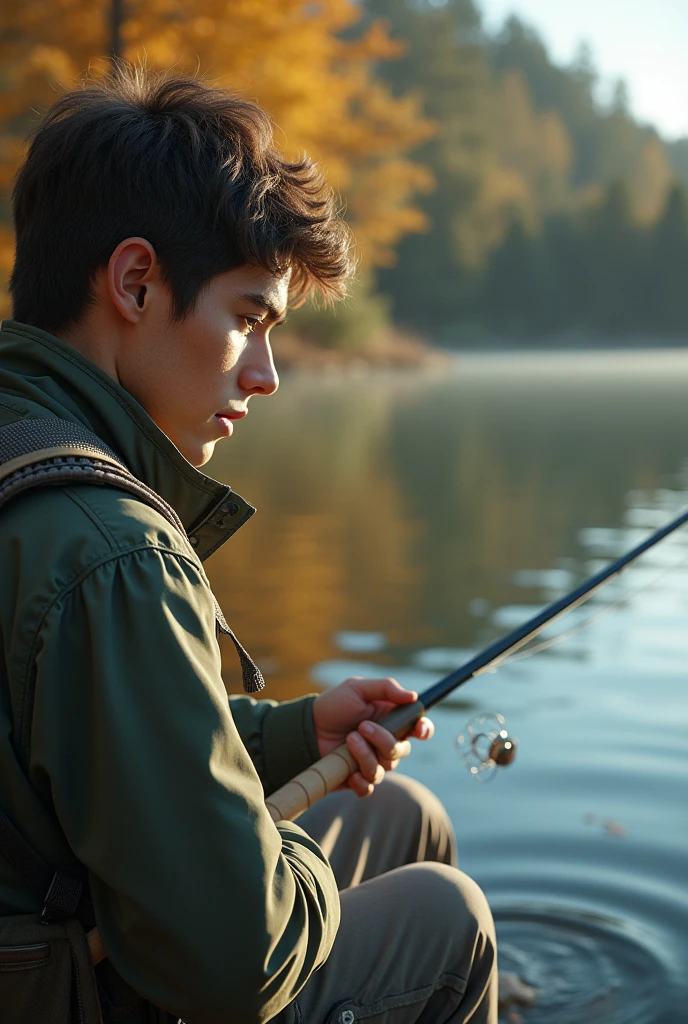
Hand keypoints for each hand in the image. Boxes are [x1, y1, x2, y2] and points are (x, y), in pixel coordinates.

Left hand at [312, 677, 433, 797]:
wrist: (307, 727)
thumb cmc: (334, 705)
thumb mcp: (357, 688)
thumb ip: (386, 688)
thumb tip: (414, 696)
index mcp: (392, 720)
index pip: (419, 728)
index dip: (424, 730)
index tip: (419, 729)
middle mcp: (386, 743)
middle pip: (402, 750)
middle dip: (383, 740)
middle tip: (361, 726)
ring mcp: (373, 762)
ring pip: (384, 769)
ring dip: (366, 755)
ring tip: (348, 740)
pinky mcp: (357, 779)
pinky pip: (369, 787)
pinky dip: (361, 781)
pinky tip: (350, 772)